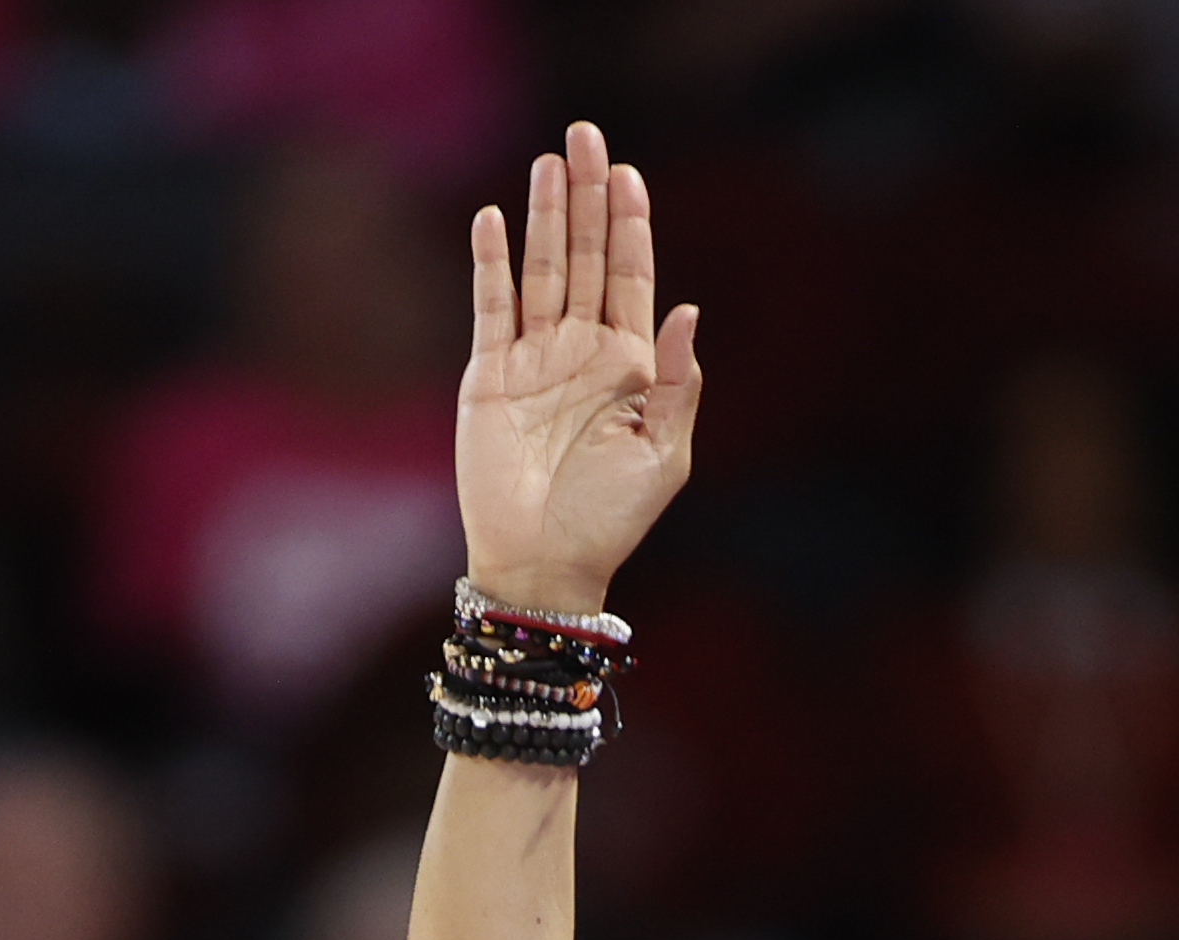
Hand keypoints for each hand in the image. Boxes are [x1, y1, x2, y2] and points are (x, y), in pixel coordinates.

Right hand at [459, 122, 701, 619]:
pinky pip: (491, 307)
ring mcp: (534, 359)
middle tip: (586, 136)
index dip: (630, 225)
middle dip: (587, 198)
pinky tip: (494, 218)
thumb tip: (688, 309)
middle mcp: (581, 351)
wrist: (543, 564)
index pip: (630, 278)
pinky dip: (491, 263)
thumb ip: (680, 384)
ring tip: (549, 161)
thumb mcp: (665, 455)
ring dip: (544, 216)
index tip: (629, 175)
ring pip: (540, 270)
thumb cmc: (611, 518)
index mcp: (630, 366)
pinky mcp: (489, 376)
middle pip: (584, 257)